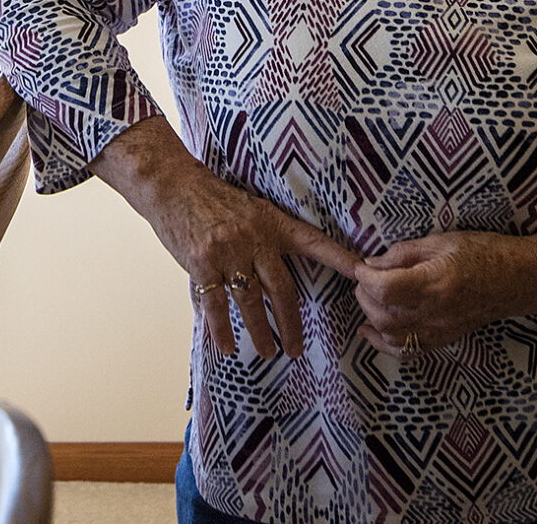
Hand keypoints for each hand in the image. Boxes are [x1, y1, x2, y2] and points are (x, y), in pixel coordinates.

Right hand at [92, 117, 363, 358]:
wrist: (171, 185)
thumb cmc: (209, 198)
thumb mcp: (247, 209)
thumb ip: (265, 237)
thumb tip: (279, 271)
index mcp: (271, 222)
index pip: (314, 242)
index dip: (340, 258)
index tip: (364, 273)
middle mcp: (254, 238)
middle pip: (282, 290)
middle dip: (291, 324)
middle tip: (296, 349)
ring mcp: (228, 252)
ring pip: (251, 303)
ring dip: (261, 332)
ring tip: (268, 352)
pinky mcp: (202, 264)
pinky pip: (216, 305)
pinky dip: (222, 329)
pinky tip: (228, 346)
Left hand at [353, 232, 518, 355]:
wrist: (519, 280)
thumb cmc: (484, 252)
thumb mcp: (442, 241)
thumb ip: (404, 253)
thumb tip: (372, 263)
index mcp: (436, 283)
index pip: (386, 289)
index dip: (365, 278)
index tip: (361, 267)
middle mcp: (437, 313)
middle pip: (384, 314)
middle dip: (364, 296)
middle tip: (364, 279)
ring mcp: (441, 331)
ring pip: (391, 335)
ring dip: (371, 317)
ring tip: (369, 298)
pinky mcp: (444, 340)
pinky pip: (407, 351)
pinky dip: (384, 343)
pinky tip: (370, 331)